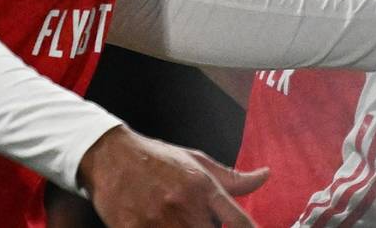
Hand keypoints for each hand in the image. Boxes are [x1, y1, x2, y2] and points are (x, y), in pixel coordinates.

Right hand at [79, 124, 267, 226]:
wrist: (109, 155)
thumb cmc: (156, 159)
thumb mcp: (196, 162)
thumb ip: (233, 178)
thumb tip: (266, 175)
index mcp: (204, 188)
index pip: (241, 223)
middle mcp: (184, 205)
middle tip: (202, 222)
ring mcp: (158, 221)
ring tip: (178, 222)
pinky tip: (160, 225)